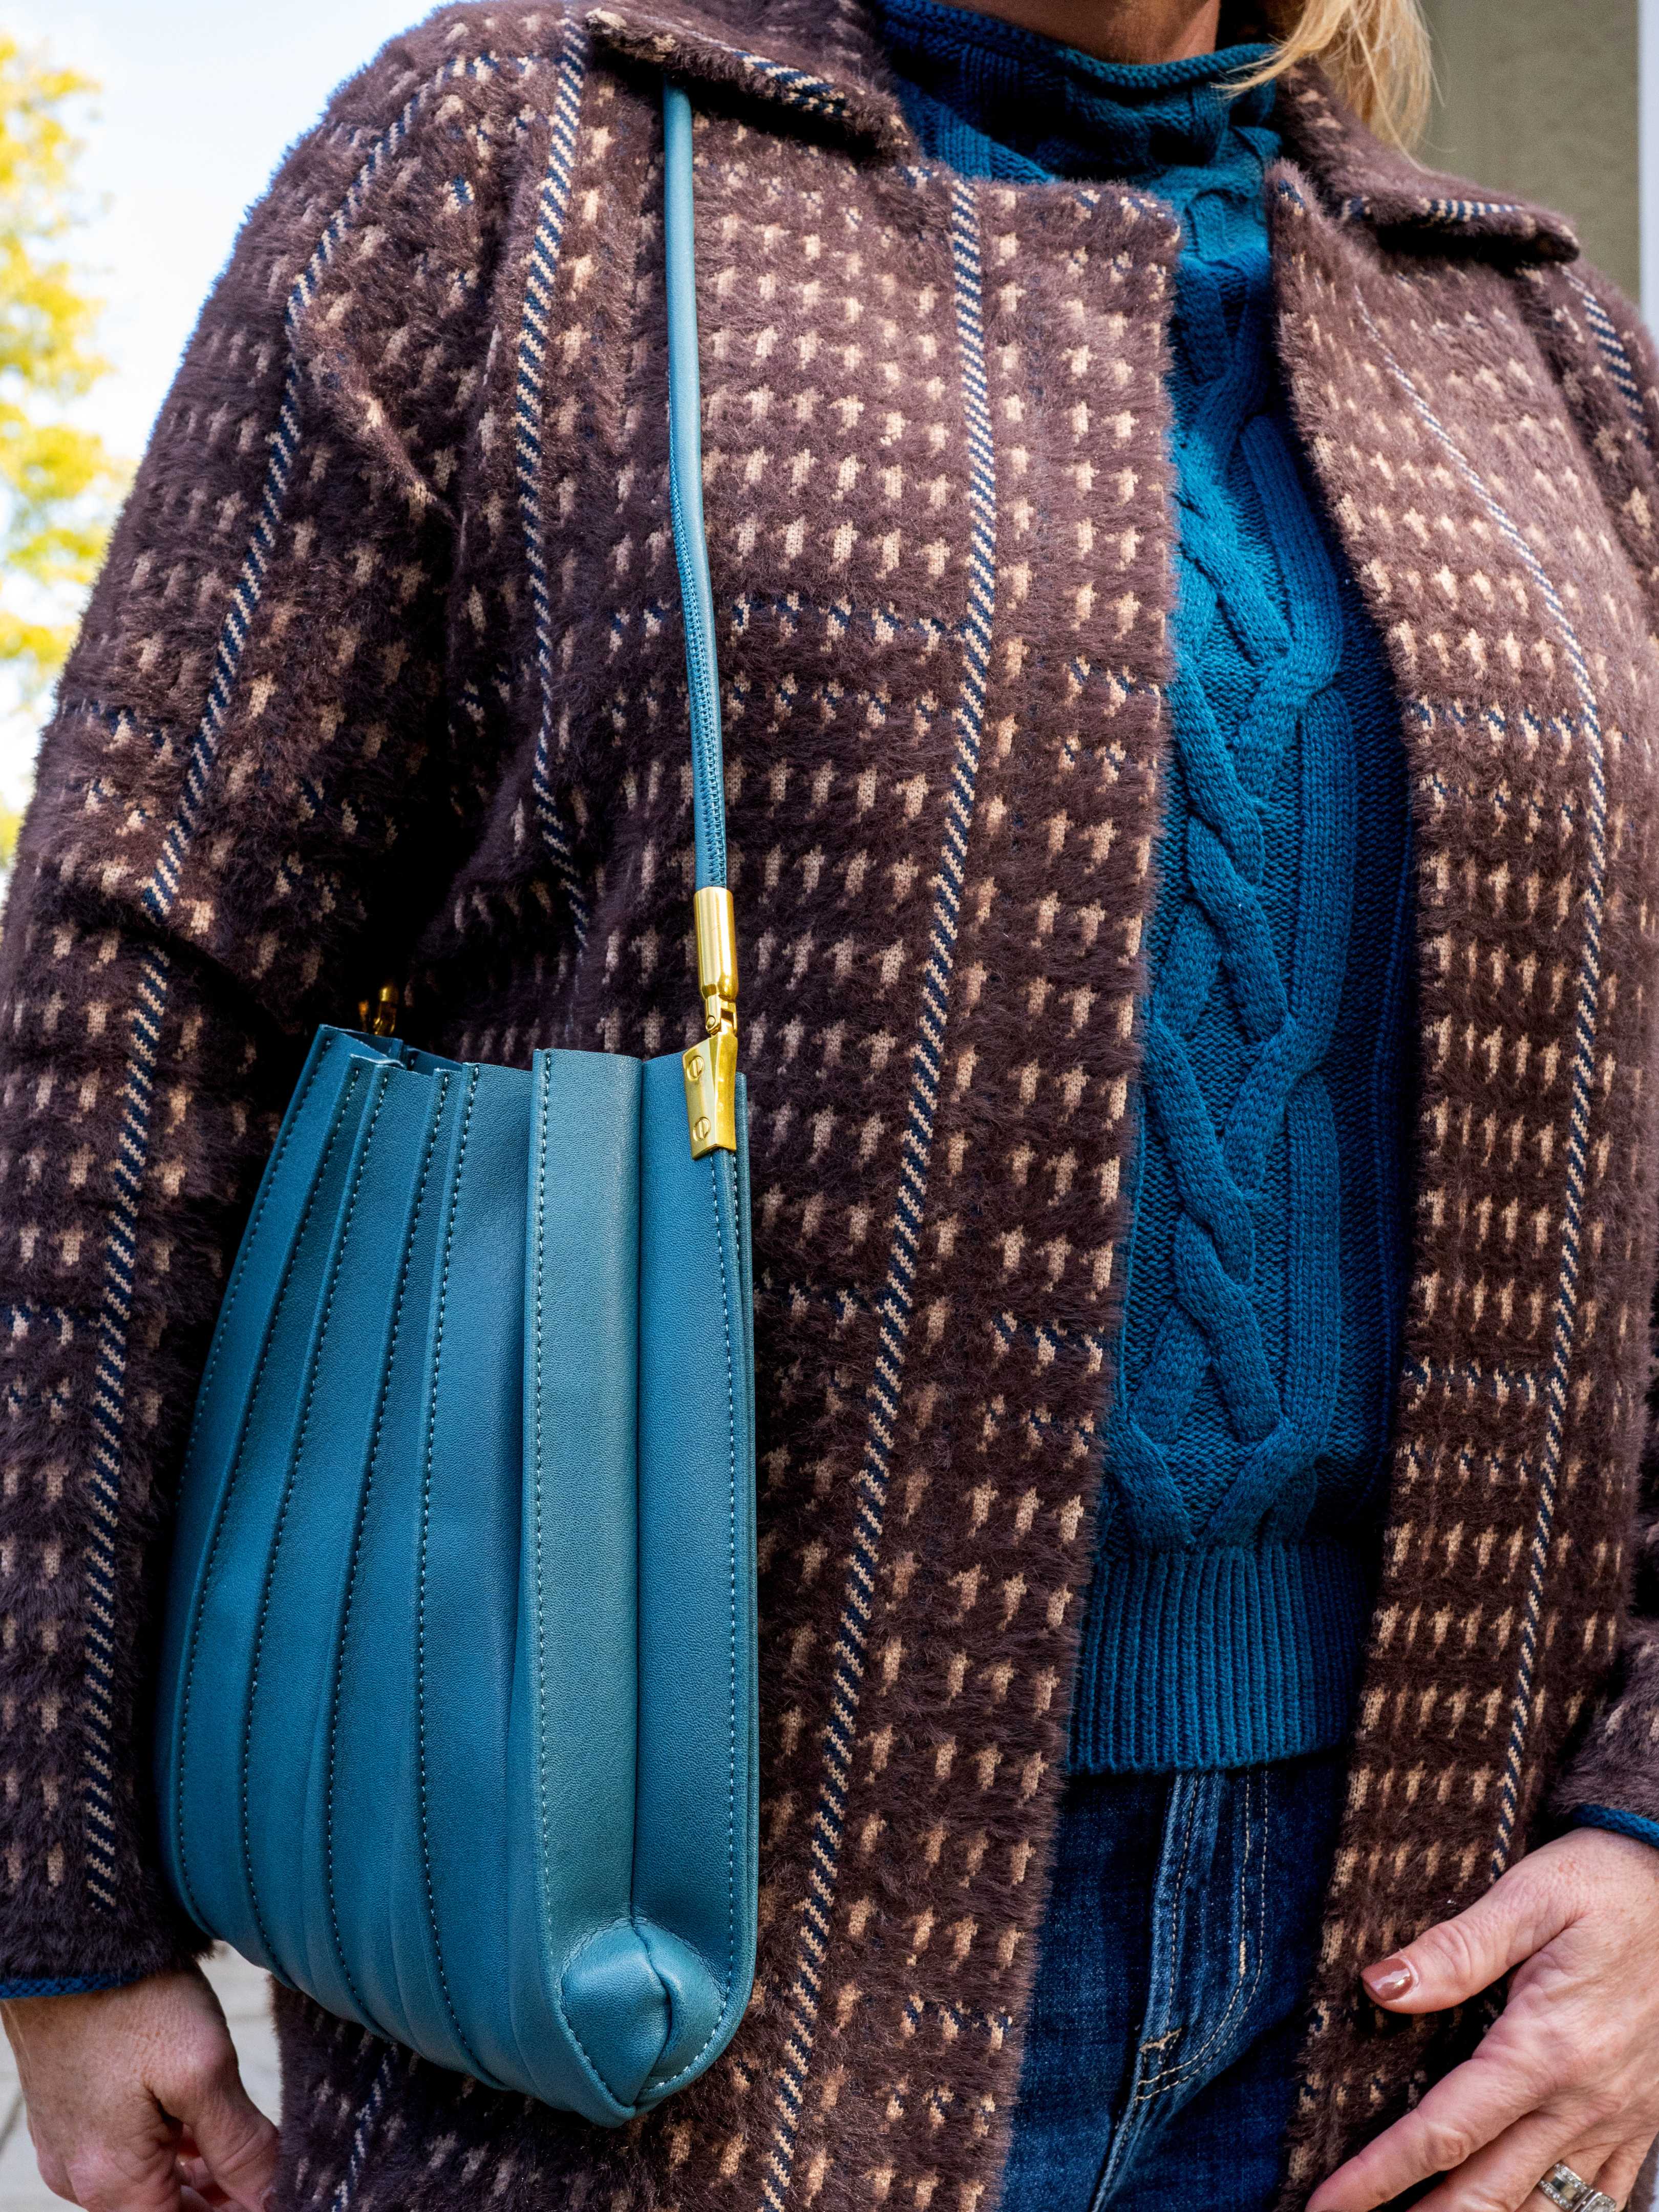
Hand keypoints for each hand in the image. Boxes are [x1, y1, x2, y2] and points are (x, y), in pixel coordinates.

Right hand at [1, 1965, 277, 2210]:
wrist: (67, 1943)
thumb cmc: (130, 1999)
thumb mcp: (203, 2069)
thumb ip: (240, 2145)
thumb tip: (272, 2196)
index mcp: (112, 2182)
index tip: (284, 2190)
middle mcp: (82, 2178)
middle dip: (223, 2198)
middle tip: (272, 2165)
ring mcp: (70, 2148)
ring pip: (147, 2186)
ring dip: (199, 2176)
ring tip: (249, 2145)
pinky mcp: (70, 2116)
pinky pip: (125, 2155)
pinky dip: (169, 2151)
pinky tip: (203, 2126)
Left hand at [1308, 1828, 1658, 2211]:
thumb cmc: (1601, 1885)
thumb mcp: (1528, 1899)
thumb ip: (1455, 1948)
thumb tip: (1378, 1986)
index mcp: (1545, 2049)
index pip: (1444, 2131)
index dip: (1378, 2175)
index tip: (1326, 2203)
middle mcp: (1582, 2102)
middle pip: (1489, 2195)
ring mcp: (1618, 2123)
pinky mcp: (1640, 2126)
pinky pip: (1599, 2202)